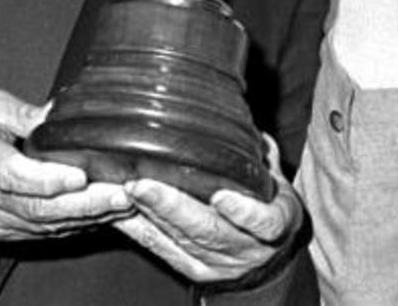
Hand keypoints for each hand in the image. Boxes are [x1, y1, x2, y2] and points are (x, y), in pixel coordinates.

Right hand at [0, 89, 133, 240]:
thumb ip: (21, 112)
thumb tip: (59, 112)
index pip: (11, 175)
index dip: (47, 179)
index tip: (80, 175)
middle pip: (37, 207)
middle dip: (85, 203)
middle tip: (122, 193)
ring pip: (43, 225)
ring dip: (87, 218)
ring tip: (125, 203)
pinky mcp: (2, 232)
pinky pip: (41, 234)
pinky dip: (74, 227)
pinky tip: (103, 216)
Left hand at [113, 136, 302, 284]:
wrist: (265, 257)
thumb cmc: (269, 208)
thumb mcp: (278, 184)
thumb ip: (264, 157)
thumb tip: (248, 127)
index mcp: (277, 223)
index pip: (265, 223)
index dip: (243, 211)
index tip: (221, 196)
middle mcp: (248, 249)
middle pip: (209, 232)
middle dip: (173, 208)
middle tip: (142, 185)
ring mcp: (218, 263)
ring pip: (181, 239)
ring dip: (150, 214)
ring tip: (125, 190)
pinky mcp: (193, 270)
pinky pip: (162, 249)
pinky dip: (138, 228)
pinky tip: (119, 211)